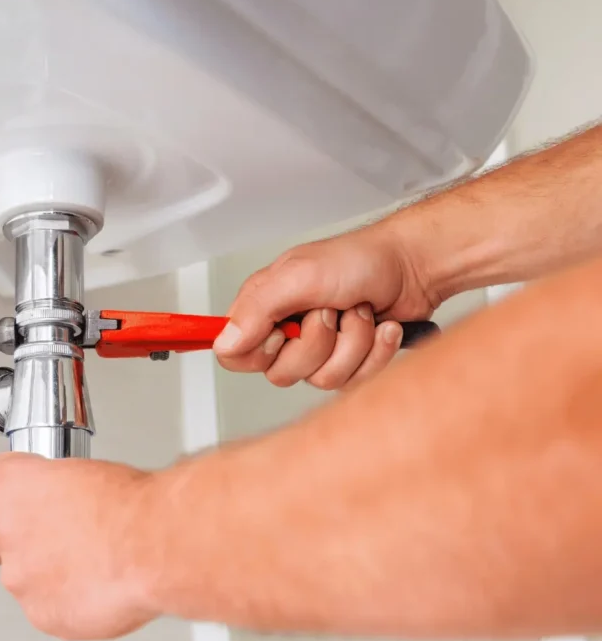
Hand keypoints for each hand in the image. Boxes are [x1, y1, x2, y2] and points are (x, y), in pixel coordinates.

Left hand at [0, 452, 159, 639]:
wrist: (151, 546)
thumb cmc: (129, 506)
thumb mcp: (89, 474)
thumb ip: (59, 492)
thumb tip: (66, 504)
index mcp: (15, 484)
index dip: (3, 492)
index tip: (11, 498)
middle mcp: (6, 529)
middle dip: (20, 541)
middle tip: (59, 541)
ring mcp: (20, 577)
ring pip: (22, 578)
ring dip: (46, 575)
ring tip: (90, 567)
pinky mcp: (41, 614)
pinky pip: (46, 609)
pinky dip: (67, 604)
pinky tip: (96, 590)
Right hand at [214, 224, 436, 388]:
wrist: (414, 266)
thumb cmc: (360, 260)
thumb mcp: (300, 276)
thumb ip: (257, 309)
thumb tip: (225, 342)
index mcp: (264, 307)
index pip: (234, 354)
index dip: (259, 352)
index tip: (282, 331)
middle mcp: (287, 330)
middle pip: (281, 374)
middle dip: (317, 344)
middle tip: (330, 311)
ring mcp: (319, 349)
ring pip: (322, 379)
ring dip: (352, 344)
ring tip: (359, 313)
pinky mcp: (349, 361)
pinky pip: (354, 381)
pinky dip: (375, 351)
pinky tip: (380, 327)